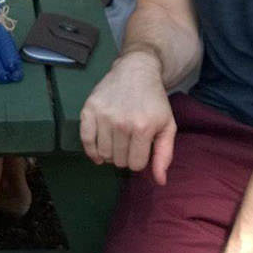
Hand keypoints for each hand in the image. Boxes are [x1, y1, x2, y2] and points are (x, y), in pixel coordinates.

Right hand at [79, 50, 175, 183]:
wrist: (136, 71)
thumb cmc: (154, 100)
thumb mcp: (167, 126)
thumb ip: (164, 155)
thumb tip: (160, 181)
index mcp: (143, 129)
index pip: (136, 165)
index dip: (139, 160)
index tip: (141, 148)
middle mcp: (121, 124)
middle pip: (118, 161)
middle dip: (125, 157)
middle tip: (129, 144)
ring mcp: (103, 116)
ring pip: (102, 154)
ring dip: (110, 154)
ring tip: (116, 143)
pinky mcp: (88, 110)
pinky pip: (85, 141)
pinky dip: (91, 151)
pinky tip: (98, 153)